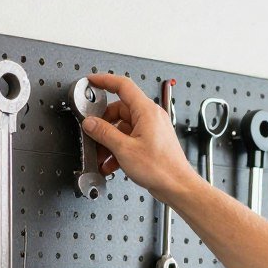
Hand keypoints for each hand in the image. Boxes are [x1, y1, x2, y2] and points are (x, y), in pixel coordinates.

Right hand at [82, 74, 203, 204]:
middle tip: (92, 135)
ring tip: (101, 156)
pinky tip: (111, 164)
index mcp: (146, 111)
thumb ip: (104, 133)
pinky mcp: (150, 142)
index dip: (105, 81)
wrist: (177, 186)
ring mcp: (151, 130)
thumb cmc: (161, 168)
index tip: (92, 81)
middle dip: (103, 125)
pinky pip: (129, 139)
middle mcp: (150, 117)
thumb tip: (90, 123)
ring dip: (109, 141)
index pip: (123, 86)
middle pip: (119, 110)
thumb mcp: (124, 149)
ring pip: (122, 128)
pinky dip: (118, 149)